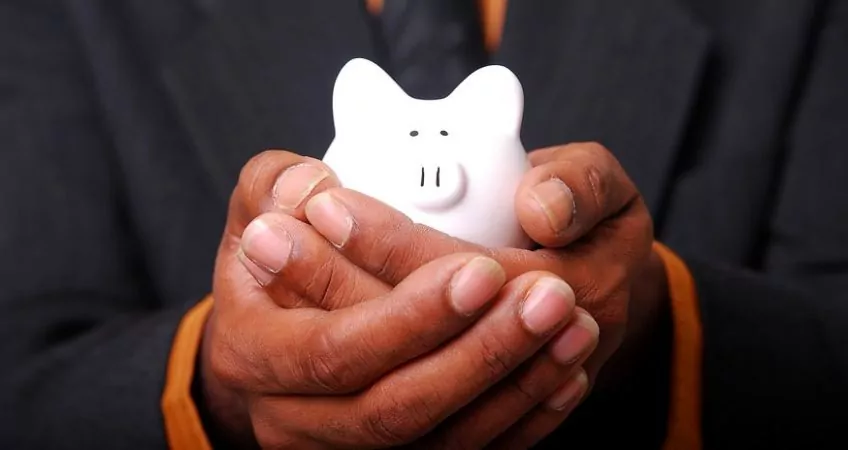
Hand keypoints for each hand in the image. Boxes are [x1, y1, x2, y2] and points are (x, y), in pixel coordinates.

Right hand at [200, 152, 596, 448]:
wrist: (284, 322)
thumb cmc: (281, 247)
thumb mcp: (265, 200)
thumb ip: (276, 181)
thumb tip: (311, 192)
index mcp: (251, 346)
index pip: (331, 349)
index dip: (408, 316)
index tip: (480, 269)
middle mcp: (290, 415)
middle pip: (393, 409)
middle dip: (481, 353)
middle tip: (553, 294)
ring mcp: (343, 446)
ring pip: (439, 442)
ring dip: (517, 384)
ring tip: (575, 323)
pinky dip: (521, 420)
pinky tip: (566, 372)